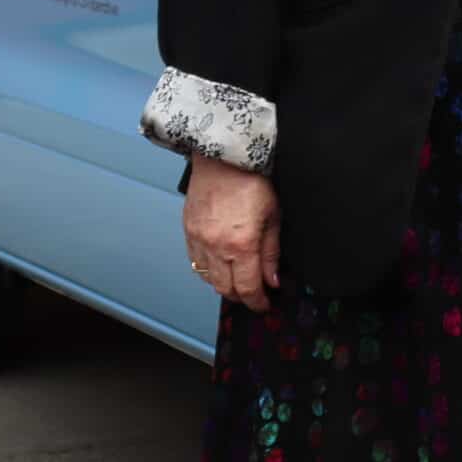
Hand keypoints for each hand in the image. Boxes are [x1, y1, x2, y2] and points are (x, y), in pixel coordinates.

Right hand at [183, 157, 278, 310]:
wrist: (224, 157)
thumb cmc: (251, 180)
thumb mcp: (274, 216)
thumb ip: (271, 252)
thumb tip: (272, 280)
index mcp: (242, 244)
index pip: (248, 287)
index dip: (257, 301)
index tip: (264, 304)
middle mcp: (216, 246)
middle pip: (226, 288)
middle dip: (241, 296)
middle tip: (253, 294)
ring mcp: (198, 239)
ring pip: (208, 278)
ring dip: (223, 284)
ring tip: (237, 280)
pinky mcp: (188, 231)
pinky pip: (195, 262)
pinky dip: (208, 269)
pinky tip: (219, 265)